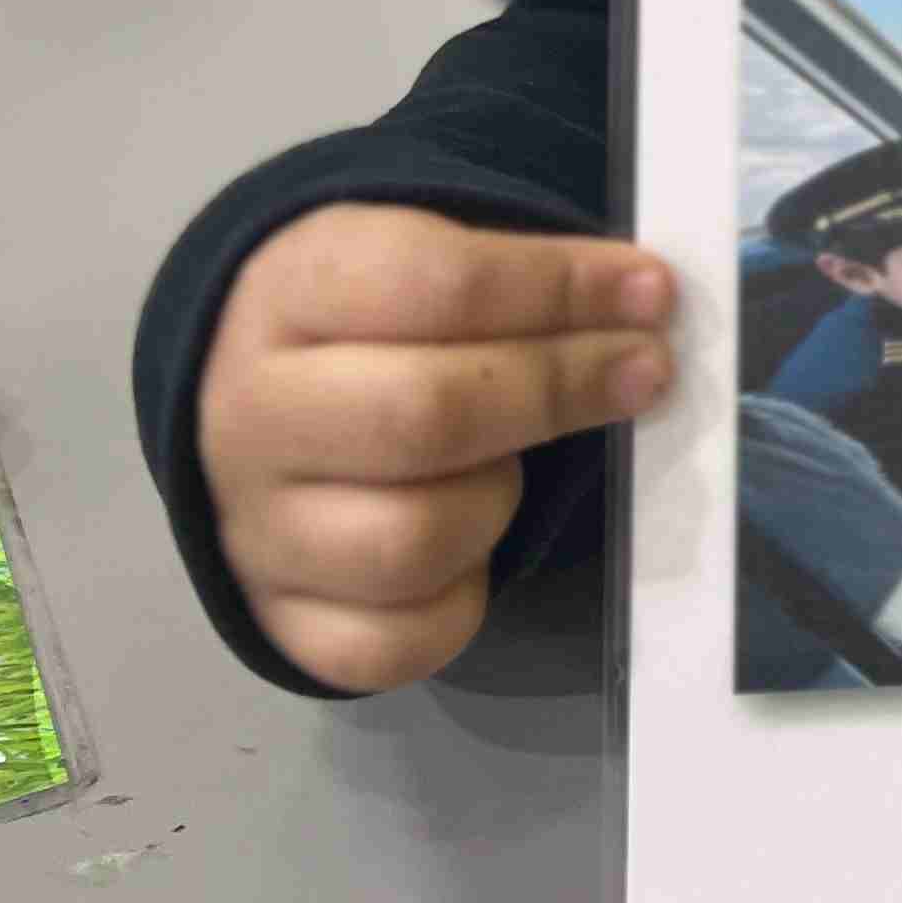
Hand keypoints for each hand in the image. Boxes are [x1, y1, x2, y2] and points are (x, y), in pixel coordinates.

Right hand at [198, 205, 675, 694]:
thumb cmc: (368, 322)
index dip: (560, 288)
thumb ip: (520, 277)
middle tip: (644, 370)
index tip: (651, 291)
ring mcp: (257, 529)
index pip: (435, 283)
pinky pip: (392, 646)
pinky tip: (479, 551)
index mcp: (290, 291)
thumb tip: (645, 302)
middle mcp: (253, 414)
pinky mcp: (279, 621)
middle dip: (559, 389)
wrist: (250, 411)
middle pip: (426, 414)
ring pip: (413, 540)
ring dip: (499, 502)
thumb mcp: (418, 257)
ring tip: (518, 467)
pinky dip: (460, 606)